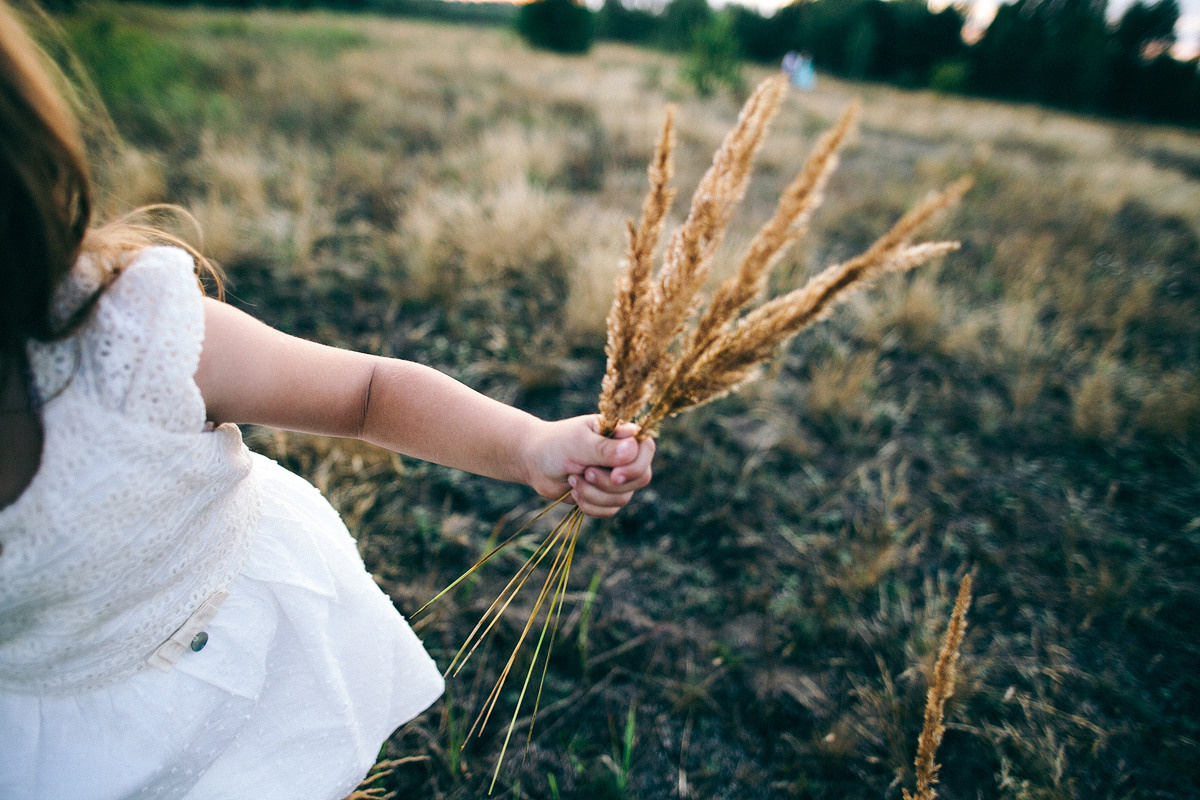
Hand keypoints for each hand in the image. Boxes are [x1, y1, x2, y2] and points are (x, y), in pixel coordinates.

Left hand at [522, 415, 654, 517]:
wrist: (535, 463)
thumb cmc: (556, 444)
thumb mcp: (578, 442)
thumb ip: (604, 448)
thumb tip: (633, 448)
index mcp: (622, 435)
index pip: (646, 449)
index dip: (635, 466)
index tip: (614, 474)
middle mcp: (625, 456)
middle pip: (641, 478)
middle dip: (609, 483)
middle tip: (585, 473)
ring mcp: (617, 477)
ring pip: (623, 498)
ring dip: (594, 494)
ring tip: (573, 480)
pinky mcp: (606, 496)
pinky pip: (610, 510)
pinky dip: (590, 506)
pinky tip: (574, 492)